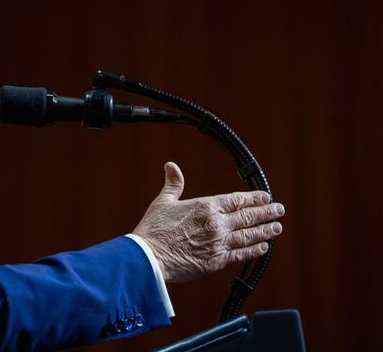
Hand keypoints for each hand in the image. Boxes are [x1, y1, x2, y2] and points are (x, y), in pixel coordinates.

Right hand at [133, 162, 284, 282]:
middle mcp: (217, 224)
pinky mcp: (217, 261)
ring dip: (265, 230)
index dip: (254, 198)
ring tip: (277, 227)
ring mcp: (219, 243)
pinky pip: (241, 255)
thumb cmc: (154, 229)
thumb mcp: (163, 202)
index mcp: (205, 206)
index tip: (265, 196)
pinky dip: (254, 250)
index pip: (237, 200)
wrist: (150, 257)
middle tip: (279, 209)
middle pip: (248, 216)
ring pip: (249, 235)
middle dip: (266, 212)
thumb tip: (171, 166)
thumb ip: (173, 184)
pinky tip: (263, 247)